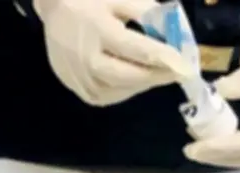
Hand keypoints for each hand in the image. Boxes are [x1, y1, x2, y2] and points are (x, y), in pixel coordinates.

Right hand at [35, 0, 192, 105]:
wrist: (54, 10)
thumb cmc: (91, 0)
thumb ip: (149, 13)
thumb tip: (176, 35)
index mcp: (97, 29)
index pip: (137, 49)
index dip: (164, 58)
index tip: (185, 64)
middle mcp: (85, 57)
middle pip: (128, 76)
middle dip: (157, 76)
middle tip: (178, 72)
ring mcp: (78, 76)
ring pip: (119, 90)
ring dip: (143, 84)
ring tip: (158, 73)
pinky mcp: (75, 87)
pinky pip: (107, 95)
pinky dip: (126, 89)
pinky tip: (136, 78)